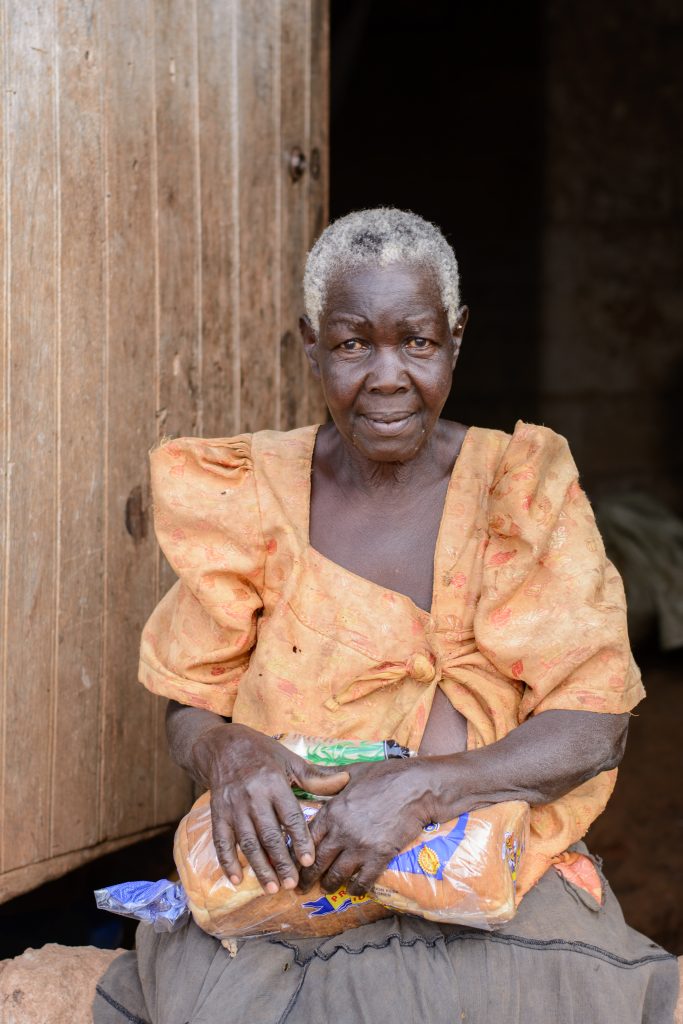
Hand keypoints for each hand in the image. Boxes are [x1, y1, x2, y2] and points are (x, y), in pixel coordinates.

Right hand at [190, 723, 348, 893]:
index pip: (289, 815)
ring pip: (247, 842)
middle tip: (292, 884)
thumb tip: (345, 781)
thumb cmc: (262, 753)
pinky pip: (221, 841)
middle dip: (280, 861)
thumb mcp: (289, 759)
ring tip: (272, 888)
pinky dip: (227, 862)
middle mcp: (252, 796)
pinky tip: (237, 880)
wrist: (223, 745)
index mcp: (273, 782)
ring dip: (259, 867)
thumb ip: (315, 776)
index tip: (308, 860)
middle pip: (268, 834)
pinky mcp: (217, 813)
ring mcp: (232, 807)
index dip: (300, 839)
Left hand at [299, 757, 445, 895]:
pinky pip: (362, 881)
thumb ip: (329, 776)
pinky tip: (353, 890)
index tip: (294, 863)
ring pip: (336, 875)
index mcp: (332, 811)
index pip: (306, 839)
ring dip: (329, 885)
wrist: (417, 787)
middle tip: (302, 887)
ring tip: (327, 889)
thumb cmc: (386, 775)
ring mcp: (360, 846)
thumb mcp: (353, 771)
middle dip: (307, 878)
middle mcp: (341, 831)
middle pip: (317, 862)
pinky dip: (355, 889)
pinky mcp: (379, 857)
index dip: (297, 854)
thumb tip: (310, 772)